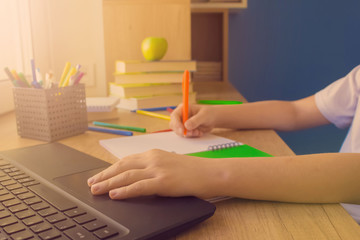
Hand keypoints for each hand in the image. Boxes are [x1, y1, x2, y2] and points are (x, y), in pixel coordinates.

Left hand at [87, 149, 220, 199]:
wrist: (210, 172)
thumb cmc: (192, 170)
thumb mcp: (169, 164)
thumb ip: (152, 168)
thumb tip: (137, 177)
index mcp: (154, 153)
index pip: (126, 160)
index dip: (110, 169)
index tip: (100, 175)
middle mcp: (153, 158)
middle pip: (122, 166)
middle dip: (104, 175)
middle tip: (91, 183)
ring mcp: (158, 169)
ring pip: (127, 176)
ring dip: (108, 183)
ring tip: (96, 190)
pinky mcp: (163, 181)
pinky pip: (139, 186)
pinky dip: (124, 191)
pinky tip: (114, 195)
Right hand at [170, 104, 216, 136]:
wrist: (213, 119)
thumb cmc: (209, 113)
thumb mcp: (204, 115)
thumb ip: (195, 120)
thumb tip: (186, 126)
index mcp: (183, 108)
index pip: (174, 116)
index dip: (176, 124)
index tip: (182, 130)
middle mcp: (181, 116)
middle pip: (174, 125)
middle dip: (181, 131)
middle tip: (191, 133)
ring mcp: (182, 123)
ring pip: (179, 132)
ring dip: (189, 134)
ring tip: (198, 131)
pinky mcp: (186, 130)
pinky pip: (185, 135)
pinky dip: (192, 136)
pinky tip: (199, 132)